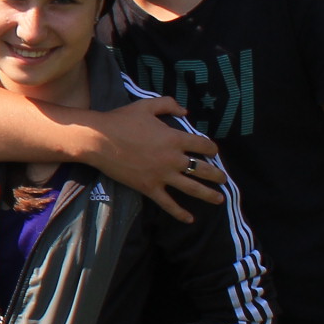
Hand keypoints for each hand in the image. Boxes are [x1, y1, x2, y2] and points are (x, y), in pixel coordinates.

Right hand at [86, 96, 225, 221]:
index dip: (212, 148)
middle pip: (203, 169)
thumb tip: (185, 112)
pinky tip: (190, 219)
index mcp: (175, 138)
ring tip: (220, 199)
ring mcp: (162, 175)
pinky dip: (180, 213)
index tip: (214, 152)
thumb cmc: (121, 120)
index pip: (203, 145)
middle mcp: (173, 159)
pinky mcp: (149, 188)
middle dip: (217, 175)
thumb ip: (168, 104)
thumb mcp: (146, 105)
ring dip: (208, 195)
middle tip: (224, 179)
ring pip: (192, 188)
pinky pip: (168, 204)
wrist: (99, 139)